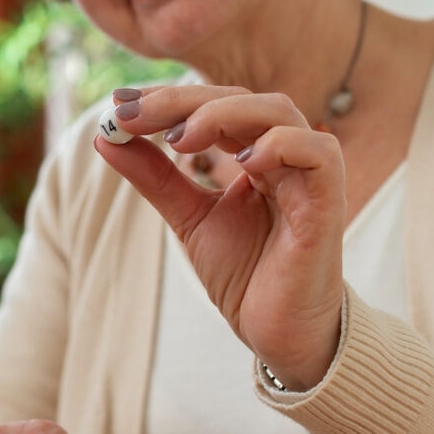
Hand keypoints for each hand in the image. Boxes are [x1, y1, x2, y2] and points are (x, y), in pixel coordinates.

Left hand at [96, 86, 344, 390]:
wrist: (278, 334)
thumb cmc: (245, 275)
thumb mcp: (187, 218)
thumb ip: (154, 177)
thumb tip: (105, 136)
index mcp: (255, 154)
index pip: (216, 104)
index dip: (169, 99)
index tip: (120, 105)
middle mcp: (285, 156)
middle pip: (242, 99)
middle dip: (184, 101)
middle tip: (135, 115)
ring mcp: (308, 177)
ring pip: (280, 112)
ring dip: (224, 115)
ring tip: (181, 138)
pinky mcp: (328, 205)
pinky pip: (319, 154)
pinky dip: (281, 145)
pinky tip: (243, 161)